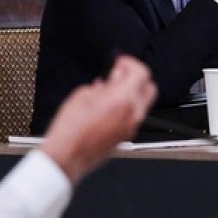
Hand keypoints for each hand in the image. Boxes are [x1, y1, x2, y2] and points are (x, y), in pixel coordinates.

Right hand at [40, 56, 155, 183]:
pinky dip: (126, 107)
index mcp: (124, 99)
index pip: (142, 73)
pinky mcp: (125, 137)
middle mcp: (133, 114)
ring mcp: (131, 127)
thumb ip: (103, 84)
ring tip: (109, 90)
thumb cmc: (72, 128)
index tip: (120, 62)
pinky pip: (133, 117)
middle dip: (137, 77)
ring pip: (142, 104)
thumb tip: (109, 82)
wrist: (68, 154)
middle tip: (120, 73)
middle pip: (150, 88)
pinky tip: (107, 105)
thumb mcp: (83, 94)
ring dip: (131, 93)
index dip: (131, 63)